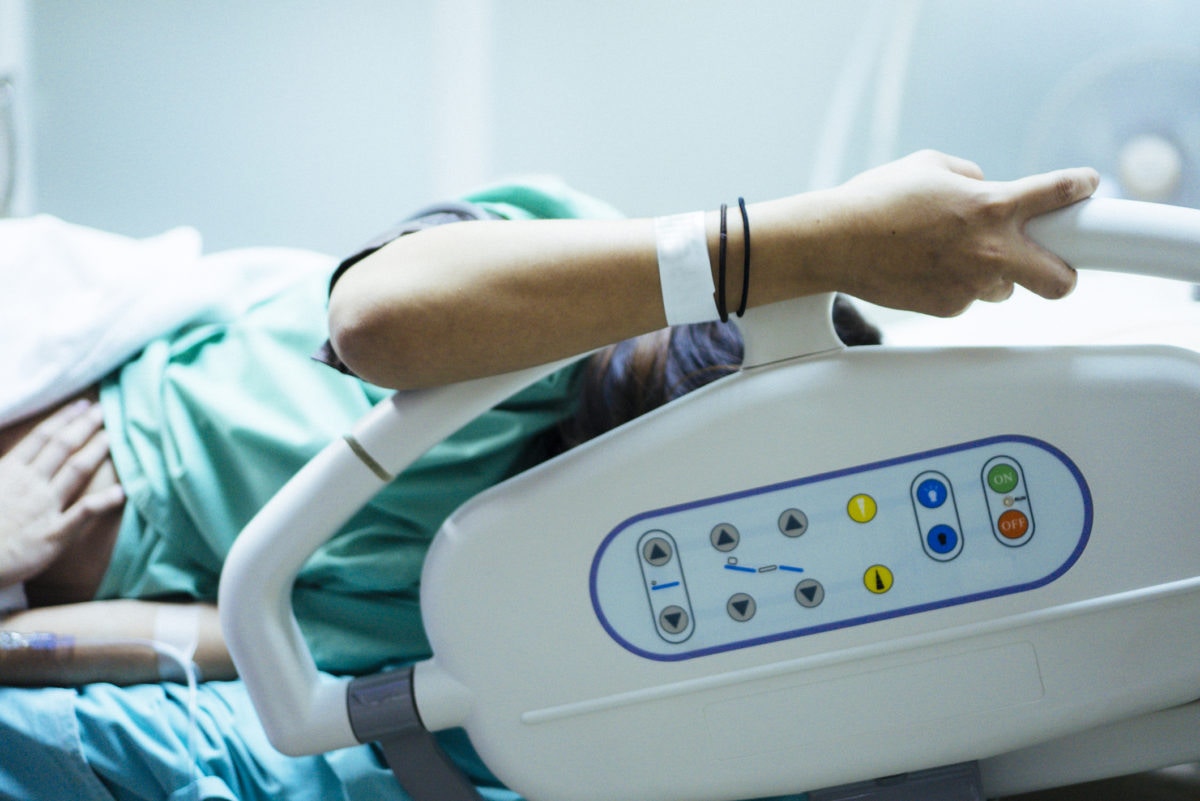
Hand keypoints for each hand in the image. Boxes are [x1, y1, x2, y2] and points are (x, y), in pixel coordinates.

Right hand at [0, 401, 124, 586]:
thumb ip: (3, 467)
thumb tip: (11, 456)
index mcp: (7, 471)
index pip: (41, 437)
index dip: (64, 419)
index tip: (82, 405)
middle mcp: (29, 484)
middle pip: (62, 447)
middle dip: (85, 426)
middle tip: (105, 409)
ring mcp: (43, 507)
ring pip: (75, 470)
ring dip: (95, 450)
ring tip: (113, 435)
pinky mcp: (53, 534)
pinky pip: (82, 513)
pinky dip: (103, 501)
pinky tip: (122, 491)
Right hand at [823, 150, 1100, 316]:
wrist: (836, 241)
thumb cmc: (877, 199)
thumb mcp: (929, 165)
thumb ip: (969, 176)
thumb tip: (983, 186)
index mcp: (992, 205)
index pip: (1058, 193)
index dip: (1080, 188)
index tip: (1085, 188)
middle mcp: (991, 249)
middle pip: (1060, 278)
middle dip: (1064, 273)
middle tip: (1051, 264)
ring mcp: (971, 284)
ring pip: (1003, 287)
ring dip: (991, 274)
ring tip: (950, 256)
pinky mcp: (948, 307)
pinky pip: (965, 297)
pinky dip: (952, 285)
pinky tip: (923, 268)